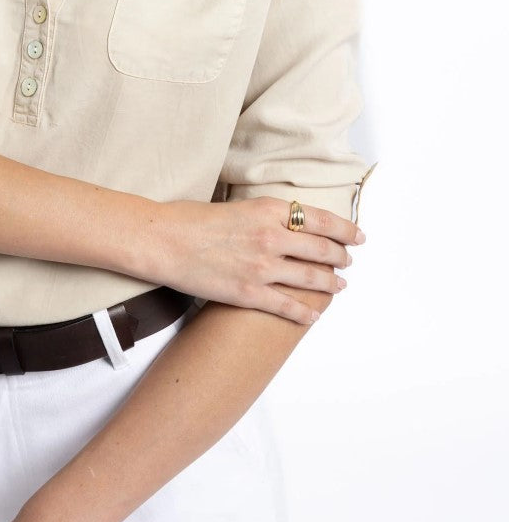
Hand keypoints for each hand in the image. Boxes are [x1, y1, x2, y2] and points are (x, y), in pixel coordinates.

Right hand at [155, 196, 361, 324]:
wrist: (163, 241)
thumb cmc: (190, 220)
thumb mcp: (236, 206)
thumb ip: (264, 216)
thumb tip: (283, 225)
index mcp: (268, 210)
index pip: (320, 219)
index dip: (345, 229)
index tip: (357, 236)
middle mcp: (272, 237)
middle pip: (322, 250)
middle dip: (341, 257)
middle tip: (348, 261)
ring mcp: (262, 267)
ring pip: (311, 279)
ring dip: (330, 284)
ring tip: (338, 286)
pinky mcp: (249, 293)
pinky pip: (287, 307)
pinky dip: (305, 313)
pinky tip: (313, 315)